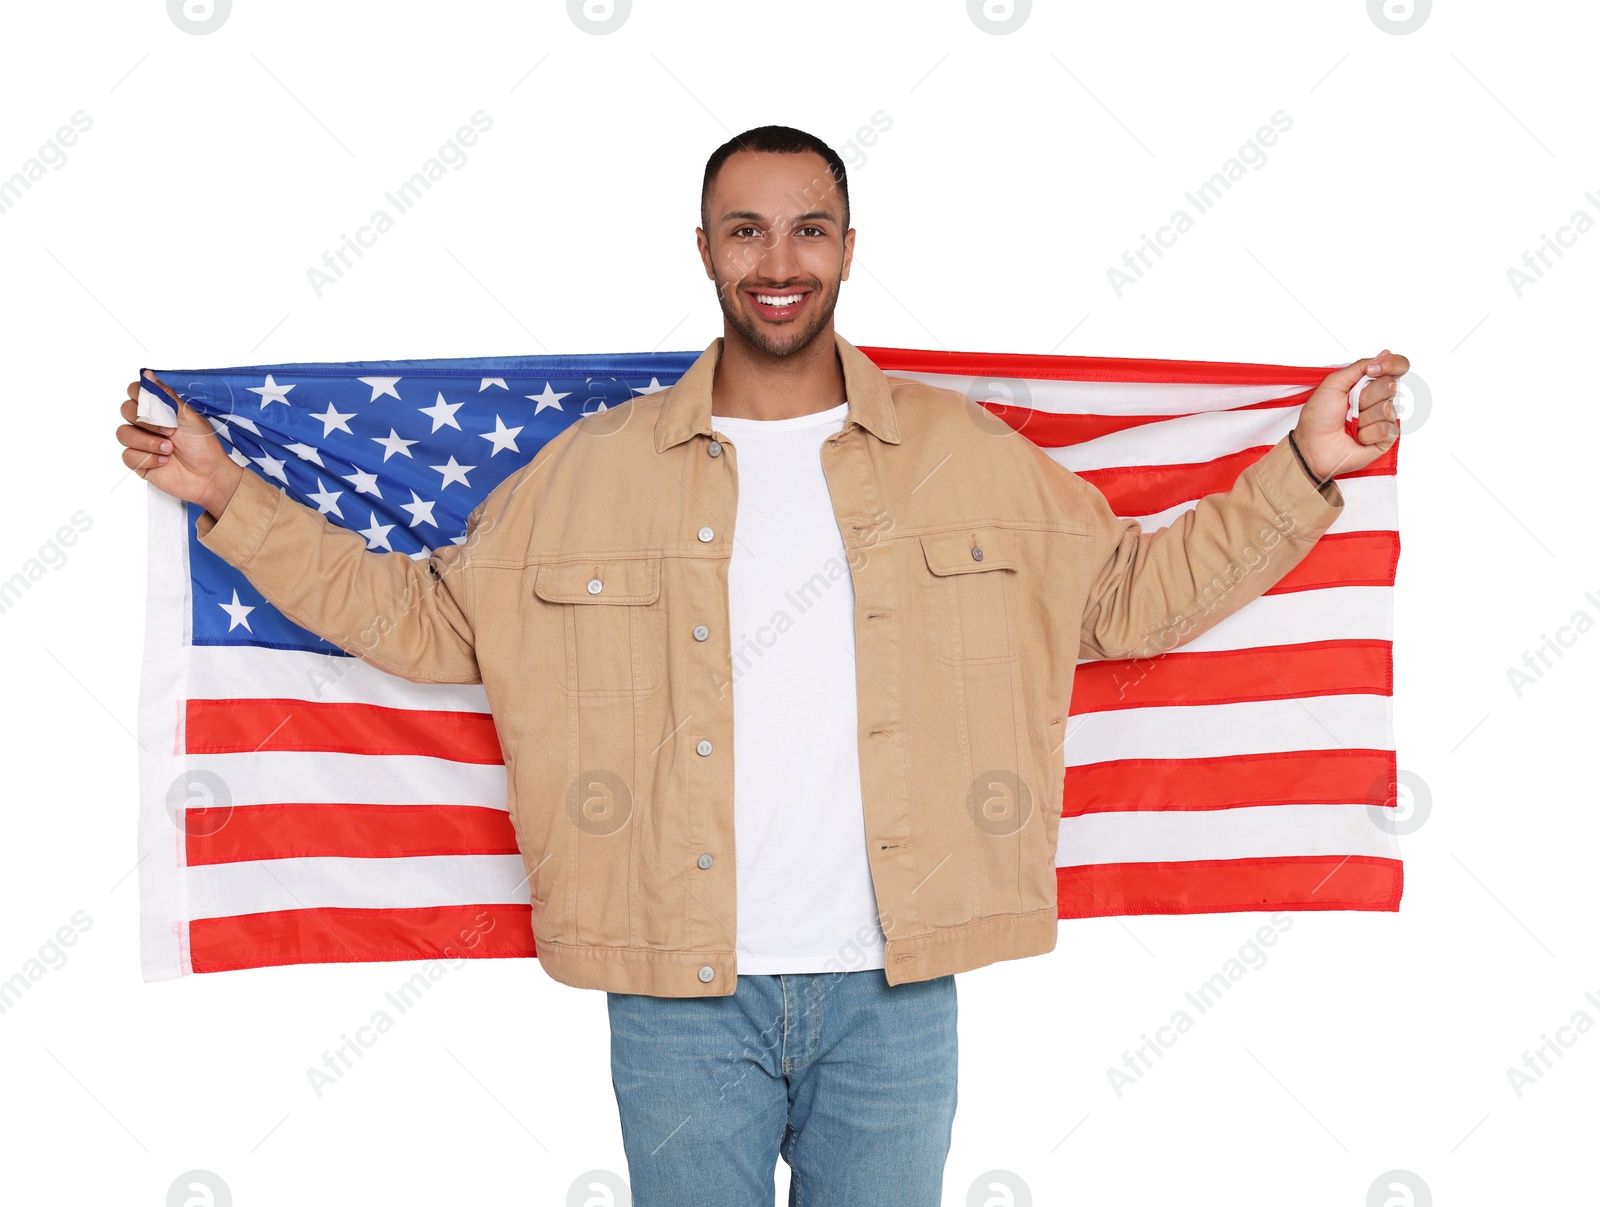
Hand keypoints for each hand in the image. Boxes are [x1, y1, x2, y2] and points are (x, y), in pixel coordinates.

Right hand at [116, 372, 244, 517]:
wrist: (210, 476)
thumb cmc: (203, 445)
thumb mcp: (188, 416)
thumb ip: (166, 396)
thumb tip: (147, 374)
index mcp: (159, 410)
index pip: (134, 392)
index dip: (140, 396)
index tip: (157, 406)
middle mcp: (146, 424)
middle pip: (125, 410)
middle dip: (147, 420)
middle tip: (170, 431)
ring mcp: (141, 443)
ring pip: (123, 434)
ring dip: (148, 441)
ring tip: (170, 449)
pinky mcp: (139, 462)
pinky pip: (127, 455)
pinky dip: (148, 458)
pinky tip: (164, 461)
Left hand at [1293, 350, 1408, 481]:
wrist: (1312, 445)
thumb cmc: (1318, 416)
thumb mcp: (1333, 383)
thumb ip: (1359, 367)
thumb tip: (1385, 353)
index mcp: (1369, 383)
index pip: (1397, 366)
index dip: (1391, 365)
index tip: (1372, 370)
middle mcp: (1380, 398)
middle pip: (1390, 386)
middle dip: (1365, 396)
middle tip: (1349, 407)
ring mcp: (1384, 418)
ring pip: (1387, 408)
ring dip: (1362, 417)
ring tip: (1350, 423)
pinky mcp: (1386, 438)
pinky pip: (1386, 429)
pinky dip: (1367, 433)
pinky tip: (1357, 437)